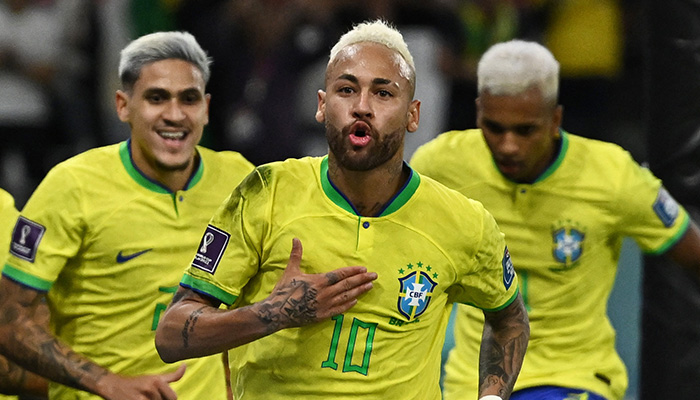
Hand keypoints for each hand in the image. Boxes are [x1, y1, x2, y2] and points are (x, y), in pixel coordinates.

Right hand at [97, 364, 185, 399]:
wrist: (113, 385)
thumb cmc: (137, 382)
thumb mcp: (155, 377)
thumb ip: (172, 376)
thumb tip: (185, 366)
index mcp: (157, 381)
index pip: (173, 398)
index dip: (169, 399)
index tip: (162, 397)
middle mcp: (151, 388)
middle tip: (150, 397)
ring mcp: (142, 397)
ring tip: (144, 398)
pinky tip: (139, 399)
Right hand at [257, 238, 376, 329]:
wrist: (277, 312)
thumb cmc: (284, 290)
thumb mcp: (290, 270)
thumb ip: (296, 255)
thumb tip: (295, 239)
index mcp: (318, 280)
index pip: (340, 275)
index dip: (353, 271)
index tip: (364, 269)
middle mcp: (325, 293)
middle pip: (347, 285)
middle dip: (362, 280)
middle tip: (374, 276)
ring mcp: (325, 305)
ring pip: (346, 297)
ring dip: (359, 291)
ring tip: (370, 286)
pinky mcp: (322, 315)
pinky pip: (339, 310)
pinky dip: (348, 304)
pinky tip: (356, 300)